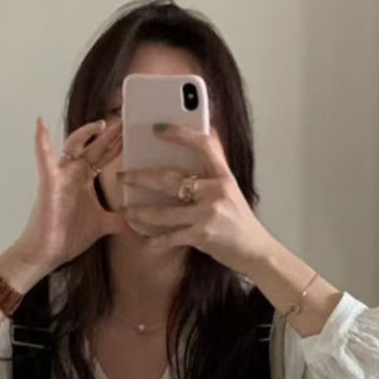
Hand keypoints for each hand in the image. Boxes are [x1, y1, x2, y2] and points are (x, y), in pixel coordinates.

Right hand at [0, 116, 127, 286]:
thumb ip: (119, 220)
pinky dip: (42, 141)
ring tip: (103, 124)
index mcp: (85, 179)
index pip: (104, 156)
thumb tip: (139, 225)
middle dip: (110, 134)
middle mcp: (73, 172)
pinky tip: (41, 124)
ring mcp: (60, 175)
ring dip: (87, 133)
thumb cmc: (68, 236)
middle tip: (126, 120)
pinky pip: (44, 158)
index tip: (132, 131)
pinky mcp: (49, 182)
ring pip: (73, 144)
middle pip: (94, 146)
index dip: (117, 144)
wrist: (47, 253)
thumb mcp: (103, 225)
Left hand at [117, 127, 277, 276]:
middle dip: (141, 177)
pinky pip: (171, 236)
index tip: (158, 128)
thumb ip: (213, 169)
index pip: (202, 145)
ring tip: (125, 208)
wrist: (255, 250)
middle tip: (122, 175)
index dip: (180, 134)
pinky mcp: (202, 235)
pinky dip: (156, 239)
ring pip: (164, 211)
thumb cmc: (239, 219)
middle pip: (171, 179)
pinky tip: (144, 238)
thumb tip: (199, 141)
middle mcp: (216, 191)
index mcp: (223, 175)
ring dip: (140, 211)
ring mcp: (208, 214)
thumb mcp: (230, 189)